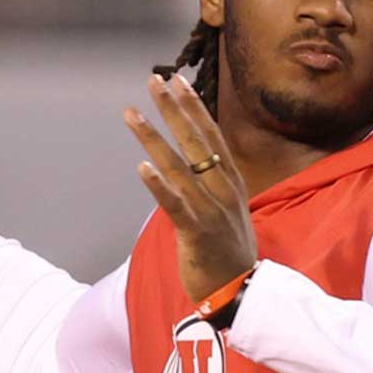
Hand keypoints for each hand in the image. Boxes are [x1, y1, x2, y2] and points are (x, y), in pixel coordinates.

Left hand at [124, 74, 256, 302]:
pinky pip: (175, 205)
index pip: (211, 135)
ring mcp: (211, 210)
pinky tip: (141, 167)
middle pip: (195, 141)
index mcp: (231, 182)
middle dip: (173, 109)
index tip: (178, 81)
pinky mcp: (197, 233)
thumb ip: (213, 183)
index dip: (194, 107)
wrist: (242, 292)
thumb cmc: (230, 250)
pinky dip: (159, 186)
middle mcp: (223, 190)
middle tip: (154, 80)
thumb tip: (196, 158)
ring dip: (152, 137)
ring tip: (130, 113)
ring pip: (177, 166)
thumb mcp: (229, 208)